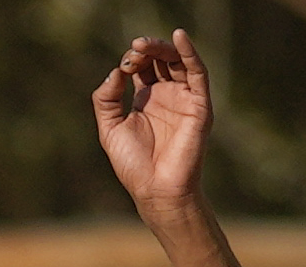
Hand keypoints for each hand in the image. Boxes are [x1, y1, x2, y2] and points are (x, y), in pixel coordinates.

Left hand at [93, 30, 212, 216]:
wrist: (155, 189)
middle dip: (147, 50)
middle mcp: (166, 95)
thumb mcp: (110, 128)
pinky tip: (178, 37)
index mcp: (146, 99)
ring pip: (178, 61)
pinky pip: (198, 73)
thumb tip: (116, 71)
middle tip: (135, 47)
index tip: (123, 67)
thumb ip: (106, 99)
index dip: (132, 60)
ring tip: (145, 44)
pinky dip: (190, 53)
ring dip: (163, 48)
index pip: (142, 66)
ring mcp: (184, 98)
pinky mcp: (199, 105)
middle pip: (160, 59)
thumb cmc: (133, 165)